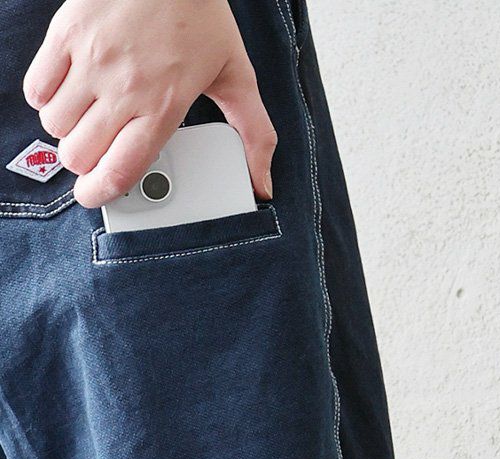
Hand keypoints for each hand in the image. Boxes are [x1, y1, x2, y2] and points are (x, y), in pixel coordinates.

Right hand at [23, 0, 276, 207]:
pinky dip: (47, 98)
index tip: (97, 196)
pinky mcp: (66, 35)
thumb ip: (254, 134)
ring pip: (54, 125)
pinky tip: (70, 94)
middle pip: (79, 154)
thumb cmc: (203, 19)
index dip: (102, 193)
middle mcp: (123, 89)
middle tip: (100, 152)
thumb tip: (263, 184)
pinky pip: (36, 87)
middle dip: (86, 162)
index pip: (120, 169)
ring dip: (68, 131)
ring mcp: (90, 61)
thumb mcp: (238, 78)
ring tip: (89, 120)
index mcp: (163, 107)